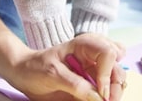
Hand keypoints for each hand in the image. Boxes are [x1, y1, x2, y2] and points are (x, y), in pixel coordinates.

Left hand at [8, 34, 125, 100]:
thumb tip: (98, 98)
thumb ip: (75, 85)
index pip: (108, 53)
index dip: (107, 73)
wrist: (23, 74)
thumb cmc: (35, 67)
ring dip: (115, 92)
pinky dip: (109, 95)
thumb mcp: (52, 74)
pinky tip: (100, 98)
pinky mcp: (92, 82)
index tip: (100, 93)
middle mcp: (93, 55)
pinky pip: (108, 88)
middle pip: (117, 67)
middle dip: (115, 86)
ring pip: (117, 78)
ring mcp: (94, 69)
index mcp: (85, 45)